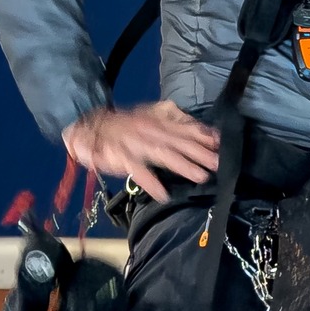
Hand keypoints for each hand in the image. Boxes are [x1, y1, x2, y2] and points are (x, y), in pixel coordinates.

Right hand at [62, 100, 219, 203]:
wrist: (89, 126)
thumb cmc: (123, 124)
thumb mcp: (149, 116)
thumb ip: (172, 120)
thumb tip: (201, 129)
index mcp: (156, 121)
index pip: (183, 127)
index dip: (202, 134)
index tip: (220, 143)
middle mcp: (148, 130)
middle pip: (178, 142)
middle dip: (200, 152)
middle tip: (218, 163)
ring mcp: (135, 144)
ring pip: (162, 154)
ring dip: (183, 165)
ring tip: (200, 176)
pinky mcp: (120, 157)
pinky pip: (138, 171)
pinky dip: (150, 182)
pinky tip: (163, 194)